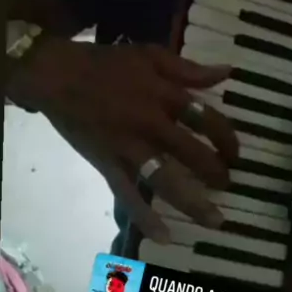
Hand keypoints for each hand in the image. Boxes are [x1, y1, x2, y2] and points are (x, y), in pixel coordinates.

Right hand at [7, 37, 238, 242]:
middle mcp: (152, 124)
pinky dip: (144, 217)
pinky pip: (127, 194)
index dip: (227, 138)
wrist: (56, 74)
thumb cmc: (105, 63)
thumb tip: (226, 72)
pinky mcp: (107, 163)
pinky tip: (164, 236)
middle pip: (193, 153)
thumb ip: (189, 68)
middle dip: (216, 172)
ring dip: (193, 202)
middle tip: (228, 185)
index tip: (235, 154)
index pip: (208, 119)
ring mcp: (128, 147)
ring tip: (214, 221)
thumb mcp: (151, 55)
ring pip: (166, 179)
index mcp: (165, 95)